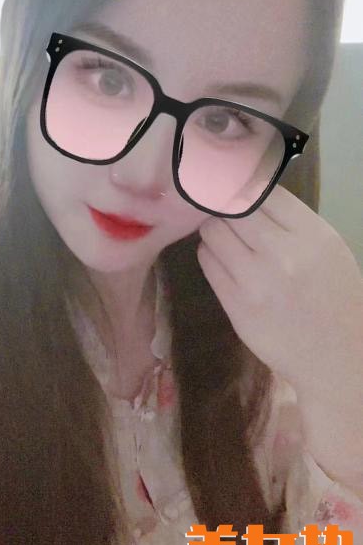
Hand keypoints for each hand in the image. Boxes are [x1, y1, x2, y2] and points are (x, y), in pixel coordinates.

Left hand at [196, 185, 362, 391]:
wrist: (337, 357)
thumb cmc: (334, 296)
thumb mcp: (326, 248)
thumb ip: (289, 221)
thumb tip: (247, 190)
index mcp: (311, 234)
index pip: (260, 190)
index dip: (244, 188)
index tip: (238, 192)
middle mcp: (281, 253)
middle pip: (229, 207)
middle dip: (225, 209)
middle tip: (228, 219)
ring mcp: (254, 281)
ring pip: (211, 232)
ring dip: (215, 232)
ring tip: (228, 243)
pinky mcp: (235, 305)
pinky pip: (207, 262)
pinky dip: (211, 256)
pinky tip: (224, 263)